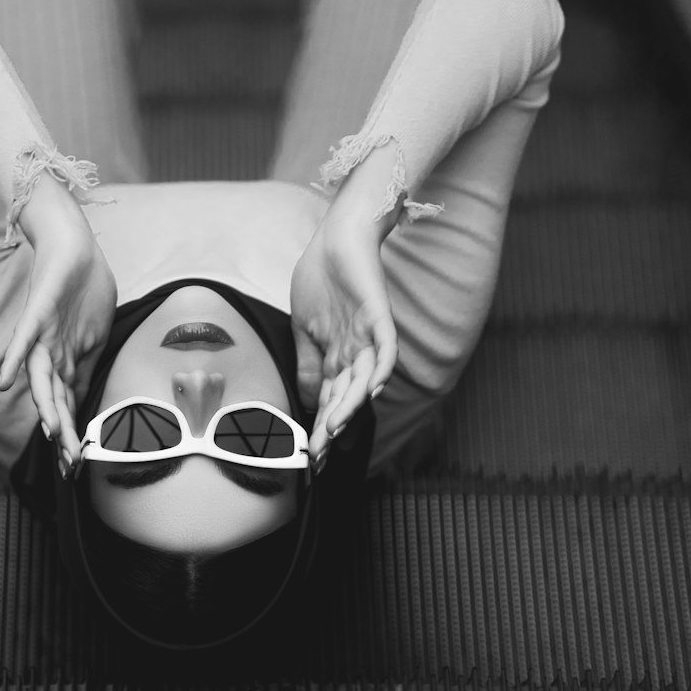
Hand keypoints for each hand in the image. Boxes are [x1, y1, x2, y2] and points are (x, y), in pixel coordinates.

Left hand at [0, 203, 116, 464]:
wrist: (71, 243)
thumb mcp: (94, 334)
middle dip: (61, 432)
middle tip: (67, 464)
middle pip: (54, 399)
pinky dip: (12, 359)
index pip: (68, 404)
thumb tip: (84, 395)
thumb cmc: (84, 286)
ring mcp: (42, 334)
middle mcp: (50, 352)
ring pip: (40, 377)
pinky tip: (3, 381)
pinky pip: (23, 339)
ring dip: (44, 406)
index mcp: (66, 359)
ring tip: (49, 433)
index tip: (75, 465)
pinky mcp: (37, 311)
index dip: (71, 433)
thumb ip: (87, 365)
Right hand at [290, 213, 397, 463]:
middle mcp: (355, 351)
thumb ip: (308, 364)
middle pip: (347, 397)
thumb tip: (308, 401)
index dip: (321, 426)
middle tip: (321, 453)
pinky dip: (381, 367)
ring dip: (351, 404)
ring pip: (365, 379)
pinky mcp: (378, 315)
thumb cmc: (320, 278)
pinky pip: (386, 347)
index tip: (310, 454)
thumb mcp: (304, 328)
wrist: (336, 237)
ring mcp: (368, 335)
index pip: (330, 399)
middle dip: (333, 426)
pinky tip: (373, 388)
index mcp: (337, 356)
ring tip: (335, 427)